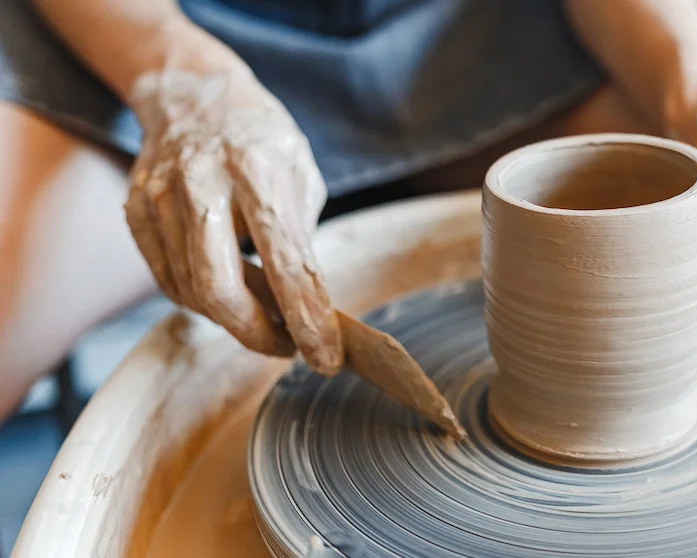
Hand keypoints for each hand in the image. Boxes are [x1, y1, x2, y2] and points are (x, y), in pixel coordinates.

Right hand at [124, 71, 342, 371]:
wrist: (193, 94)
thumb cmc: (261, 138)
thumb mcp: (302, 173)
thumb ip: (302, 238)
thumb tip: (309, 308)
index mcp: (257, 169)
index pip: (286, 262)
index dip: (307, 318)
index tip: (327, 357)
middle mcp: (202, 182)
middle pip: (218, 288)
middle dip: (256, 334)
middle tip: (288, 347)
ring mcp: (160, 197)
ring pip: (189, 291)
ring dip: (233, 320)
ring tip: (266, 317)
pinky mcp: (136, 211)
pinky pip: (167, 279)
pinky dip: (201, 301)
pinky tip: (228, 294)